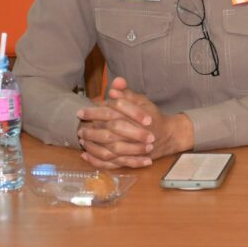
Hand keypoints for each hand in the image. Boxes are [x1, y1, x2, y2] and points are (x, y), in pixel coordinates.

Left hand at [78, 77, 194, 167]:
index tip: (81, 111)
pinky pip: (112, 163)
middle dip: (92, 129)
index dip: (97, 110)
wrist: (167, 136)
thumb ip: (127, 93)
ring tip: (82, 140)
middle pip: (112, 130)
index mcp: (140, 116)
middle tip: (80, 128)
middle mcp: (138, 132)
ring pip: (111, 149)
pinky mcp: (132, 160)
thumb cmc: (152, 116)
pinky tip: (86, 155)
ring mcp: (135, 149)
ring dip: (93, 145)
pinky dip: (97, 161)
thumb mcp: (142, 101)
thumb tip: (115, 83)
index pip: (116, 110)